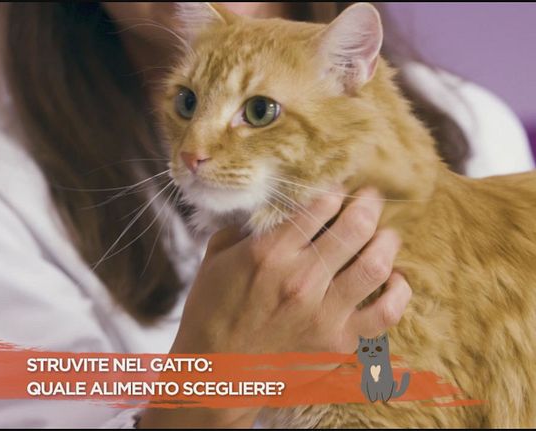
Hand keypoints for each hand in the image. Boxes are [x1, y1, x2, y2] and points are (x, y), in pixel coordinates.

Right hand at [138, 187, 411, 427]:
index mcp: (267, 253)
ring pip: (375, 264)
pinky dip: (397, 292)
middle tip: (371, 199)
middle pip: (354, 228)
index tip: (339, 191)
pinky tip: (394, 279)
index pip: (318, 208)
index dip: (335, 193)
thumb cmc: (210, 314)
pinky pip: (385, 312)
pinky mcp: (339, 341)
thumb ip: (239, 231)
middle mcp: (300, 279)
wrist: (217, 372)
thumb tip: (263, 213)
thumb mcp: (213, 261)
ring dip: (386, 241)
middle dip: (367, 205)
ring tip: (386, 234)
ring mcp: (324, 313)